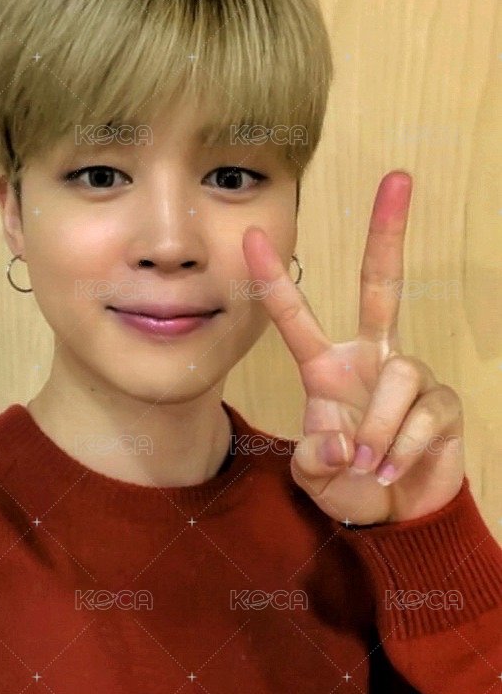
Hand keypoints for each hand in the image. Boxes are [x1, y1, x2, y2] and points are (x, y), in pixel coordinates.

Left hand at [242, 171, 464, 525]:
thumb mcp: (313, 476)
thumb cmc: (347, 484)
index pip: (296, 316)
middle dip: (387, 233)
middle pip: (381, 285)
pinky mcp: (443, 403)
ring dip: (378, 429)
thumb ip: (313, 459)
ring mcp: (409, 378)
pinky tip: (389, 470)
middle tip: (397, 178)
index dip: (274, 279)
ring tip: (367, 465)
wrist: (395, 515)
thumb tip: (339, 443)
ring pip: (398, 377)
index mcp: (327, 368)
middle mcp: (370, 359)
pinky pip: (425, 412)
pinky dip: (402, 448)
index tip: (249, 237)